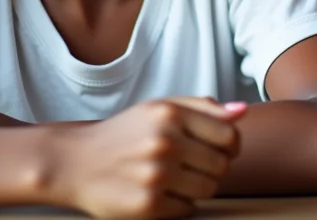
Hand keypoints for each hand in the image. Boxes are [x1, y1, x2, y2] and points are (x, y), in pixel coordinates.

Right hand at [49, 97, 246, 219]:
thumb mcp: (159, 108)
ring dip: (198, 187)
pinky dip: (179, 203)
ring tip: (176, 178)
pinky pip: (188, 209)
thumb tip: (242, 111)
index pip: (230, 136)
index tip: (219, 150)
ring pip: (209, 189)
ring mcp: (156, 176)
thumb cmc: (124, 133)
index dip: (230, 146)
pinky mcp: (148, 206)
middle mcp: (164, 142)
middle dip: (212, 167)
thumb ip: (203, 108)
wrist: (73, 162)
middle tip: (191, 165)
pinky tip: (160, 192)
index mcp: (170, 114)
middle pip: (221, 166)